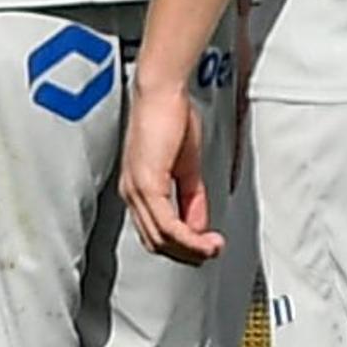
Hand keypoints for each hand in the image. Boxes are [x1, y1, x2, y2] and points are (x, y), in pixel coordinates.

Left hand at [118, 70, 218, 264]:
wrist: (162, 92)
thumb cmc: (170, 118)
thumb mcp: (186, 168)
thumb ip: (191, 199)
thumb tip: (198, 227)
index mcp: (138, 189)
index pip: (154, 233)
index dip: (181, 246)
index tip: (205, 247)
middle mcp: (131, 192)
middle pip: (156, 242)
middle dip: (188, 254)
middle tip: (213, 251)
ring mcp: (136, 189)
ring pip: (161, 238)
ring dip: (192, 250)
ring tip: (214, 247)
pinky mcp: (147, 183)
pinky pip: (167, 223)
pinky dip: (189, 238)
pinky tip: (205, 240)